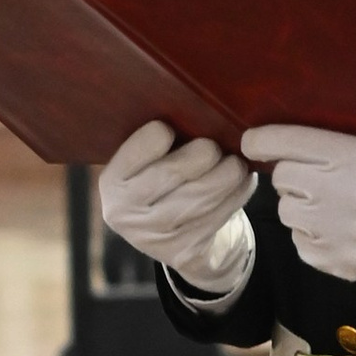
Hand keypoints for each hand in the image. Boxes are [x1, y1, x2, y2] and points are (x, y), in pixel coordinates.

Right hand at [98, 119, 254, 290]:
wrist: (175, 239)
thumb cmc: (165, 183)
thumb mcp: (149, 163)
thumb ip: (157, 141)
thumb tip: (193, 103)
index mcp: (112, 183)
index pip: (136, 150)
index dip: (159, 134)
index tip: (172, 128)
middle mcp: (125, 213)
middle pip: (171, 173)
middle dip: (203, 154)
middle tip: (216, 146)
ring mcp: (154, 237)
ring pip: (200, 197)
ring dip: (228, 175)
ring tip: (237, 162)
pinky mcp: (183, 252)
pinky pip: (217, 216)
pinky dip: (237, 195)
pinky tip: (243, 182)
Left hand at [244, 123, 355, 291]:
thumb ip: (334, 141)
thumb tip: (285, 140)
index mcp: (345, 153)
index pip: (280, 141)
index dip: (260, 141)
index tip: (253, 143)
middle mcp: (331, 188)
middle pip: (281, 177)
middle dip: (295, 177)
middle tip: (323, 181)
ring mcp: (327, 227)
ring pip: (287, 210)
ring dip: (303, 207)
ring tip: (336, 208)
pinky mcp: (327, 257)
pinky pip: (299, 241)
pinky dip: (313, 236)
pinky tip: (341, 231)